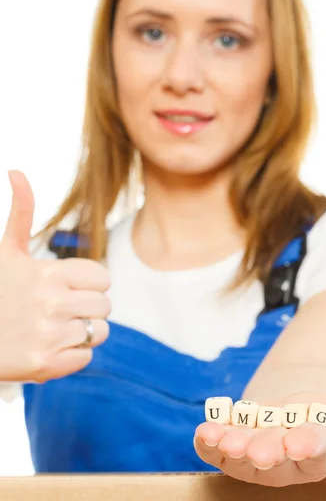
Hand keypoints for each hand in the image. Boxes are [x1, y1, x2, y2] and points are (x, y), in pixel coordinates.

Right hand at [0, 170, 110, 382]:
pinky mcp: (46, 365)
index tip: (69, 288)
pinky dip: (72, 355)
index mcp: (49, 274)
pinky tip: (49, 347)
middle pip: (105, 306)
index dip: (89, 284)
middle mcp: (52, 303)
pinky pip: (85, 357)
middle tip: (62, 310)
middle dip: (88, 308)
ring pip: (98, 332)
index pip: (103, 278)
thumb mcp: (7, 251)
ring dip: (82, 332)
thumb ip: (21, 211)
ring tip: (56, 328)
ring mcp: (50, 335)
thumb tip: (15, 170)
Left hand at [194, 392, 325, 486]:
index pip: (314, 455)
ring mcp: (254, 456)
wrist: (297, 407)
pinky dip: (209, 442)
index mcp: (318, 458)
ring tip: (226, 441)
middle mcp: (284, 463)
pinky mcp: (232, 447)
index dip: (307, 447)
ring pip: (242, 459)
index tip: (297, 441)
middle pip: (275, 462)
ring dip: (233, 448)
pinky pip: (216, 451)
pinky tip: (205, 431)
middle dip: (266, 452)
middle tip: (259, 451)